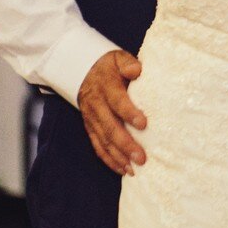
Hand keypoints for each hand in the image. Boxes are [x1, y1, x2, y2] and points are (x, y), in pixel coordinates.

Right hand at [77, 49, 147, 175]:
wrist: (83, 71)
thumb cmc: (109, 66)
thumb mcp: (117, 57)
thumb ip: (127, 63)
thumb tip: (136, 70)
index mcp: (105, 86)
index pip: (117, 101)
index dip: (129, 113)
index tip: (144, 124)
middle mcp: (97, 105)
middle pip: (110, 127)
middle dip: (126, 144)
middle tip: (141, 157)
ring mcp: (92, 119)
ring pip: (104, 141)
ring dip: (119, 157)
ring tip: (134, 169)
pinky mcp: (90, 128)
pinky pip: (98, 147)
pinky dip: (110, 160)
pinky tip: (123, 170)